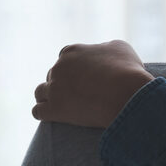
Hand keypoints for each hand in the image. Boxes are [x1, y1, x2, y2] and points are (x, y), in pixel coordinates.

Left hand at [32, 40, 154, 127]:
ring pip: (40, 92)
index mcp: (72, 51)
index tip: (82, 79)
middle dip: (62, 84)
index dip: (73, 69)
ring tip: (60, 106)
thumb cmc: (128, 71)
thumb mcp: (120, 48)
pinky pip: (38, 112)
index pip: (64, 58)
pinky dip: (43, 114)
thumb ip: (105, 48)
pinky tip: (51, 117)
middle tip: (76, 95)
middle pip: (53, 75)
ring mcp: (54, 88)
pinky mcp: (54, 109)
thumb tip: (102, 53)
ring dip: (48, 97)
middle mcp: (59, 67)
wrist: (127, 94)